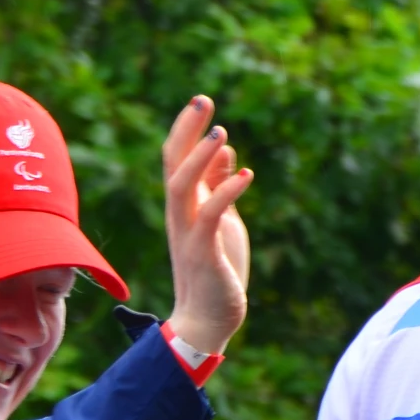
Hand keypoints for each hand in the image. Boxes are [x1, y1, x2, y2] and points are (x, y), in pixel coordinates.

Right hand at [162, 94, 253, 357]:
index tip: (201, 102)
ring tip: (222, 132)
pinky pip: (210, 215)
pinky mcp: (203, 251)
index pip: (176, 158)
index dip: (186, 130)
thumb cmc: (215, 271)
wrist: (207, 320)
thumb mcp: (222, 222)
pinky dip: (226, 192)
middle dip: (186, 131)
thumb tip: (224, 153)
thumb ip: (218, 188)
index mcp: (183, 206)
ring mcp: (188, 232)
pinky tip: (246, 174)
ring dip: (199, 157)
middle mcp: (179, 214)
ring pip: (182, 185)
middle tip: (203, 100)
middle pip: (172, 163)